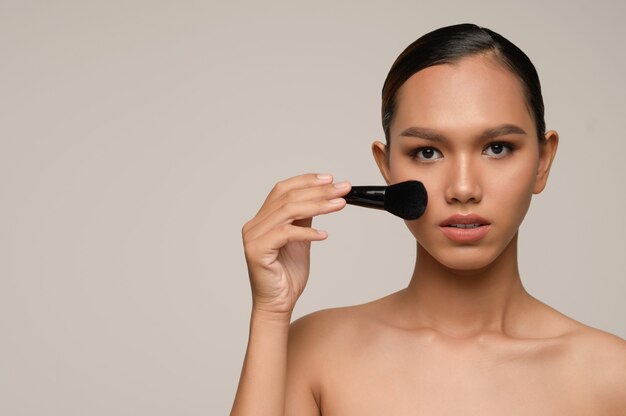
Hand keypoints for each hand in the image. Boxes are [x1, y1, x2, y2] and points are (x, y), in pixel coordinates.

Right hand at [242, 173, 350, 316]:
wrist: (277, 304)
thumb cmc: (287, 275)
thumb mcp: (300, 240)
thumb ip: (304, 218)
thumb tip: (320, 196)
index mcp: (262, 219)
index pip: (282, 189)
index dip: (306, 181)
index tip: (330, 179)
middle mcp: (254, 225)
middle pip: (287, 197)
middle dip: (318, 191)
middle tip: (343, 189)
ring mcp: (253, 237)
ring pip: (288, 211)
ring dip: (318, 205)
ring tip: (340, 204)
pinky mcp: (257, 251)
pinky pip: (286, 234)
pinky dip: (307, 232)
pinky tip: (324, 235)